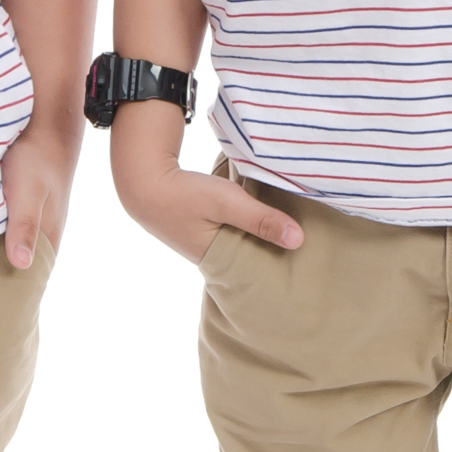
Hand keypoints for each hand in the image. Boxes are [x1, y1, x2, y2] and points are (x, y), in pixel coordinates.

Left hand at [0, 124, 78, 269]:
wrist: (43, 118)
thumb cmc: (37, 157)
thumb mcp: (29, 192)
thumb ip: (25, 226)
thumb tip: (21, 265)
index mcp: (47, 236)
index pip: (30, 277)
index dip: (9, 292)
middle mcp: (38, 230)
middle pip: (15, 262)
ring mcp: (25, 216)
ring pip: (3, 243)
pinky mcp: (12, 201)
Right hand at [110, 107, 303, 263]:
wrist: (143, 179)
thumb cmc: (184, 194)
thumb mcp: (226, 202)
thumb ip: (261, 219)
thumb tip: (299, 241)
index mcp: (218, 261)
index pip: (257, 273)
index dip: (280, 270)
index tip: (307, 266)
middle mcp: (213, 258)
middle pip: (253, 260)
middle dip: (275, 256)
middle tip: (309, 254)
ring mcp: (207, 243)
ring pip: (245, 244)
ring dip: (263, 239)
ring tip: (294, 236)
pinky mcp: (205, 228)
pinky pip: (236, 232)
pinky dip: (251, 227)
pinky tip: (268, 219)